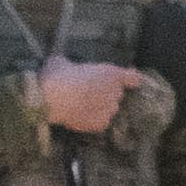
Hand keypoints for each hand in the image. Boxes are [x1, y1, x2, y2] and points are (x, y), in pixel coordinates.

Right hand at [32, 63, 151, 133]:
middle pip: (117, 95)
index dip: (129, 79)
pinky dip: (93, 120)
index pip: (133, 79)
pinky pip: (101, 122)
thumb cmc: (56, 75)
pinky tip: (81, 116)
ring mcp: (110, 109)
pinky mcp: (101, 124)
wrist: (51, 99)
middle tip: (88, 92)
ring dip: (101, 108)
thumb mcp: (60, 61)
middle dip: (106, 94)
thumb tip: (61, 62)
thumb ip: (68, 63)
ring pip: (110, 109)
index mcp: (112, 73)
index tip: (126, 81)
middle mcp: (116, 92)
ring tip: (83, 106)